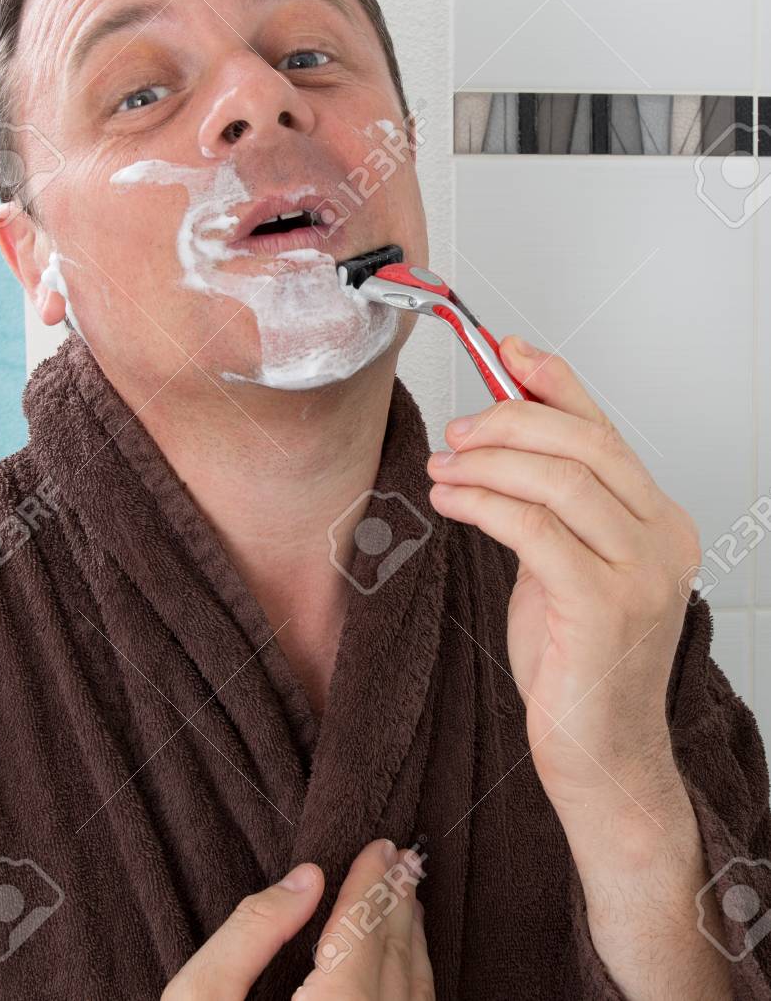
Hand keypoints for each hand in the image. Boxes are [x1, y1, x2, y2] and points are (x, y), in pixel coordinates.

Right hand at [161, 840, 432, 999]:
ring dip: (410, 947)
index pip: (363, 939)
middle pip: (397, 969)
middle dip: (400, 909)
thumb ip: (251, 932)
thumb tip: (306, 880)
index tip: (381, 847)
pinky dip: (408, 987)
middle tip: (404, 860)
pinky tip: (398, 965)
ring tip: (405, 902)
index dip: (373, 888)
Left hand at [426, 336, 698, 821]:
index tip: (505, 351)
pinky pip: (534, 529)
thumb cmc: (578, 661)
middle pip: (583, 444)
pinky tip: (450, 500)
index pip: (605, 429)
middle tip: (458, 432)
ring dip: (487, 463)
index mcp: (661, 521)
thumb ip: (549, 503)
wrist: (599, 755)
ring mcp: (641, 573)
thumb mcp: (563, 563)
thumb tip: (502, 430)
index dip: (554, 382)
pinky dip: (483, 503)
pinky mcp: (604, 607)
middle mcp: (663, 539)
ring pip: (559, 479)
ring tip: (443, 469)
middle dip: (508, 421)